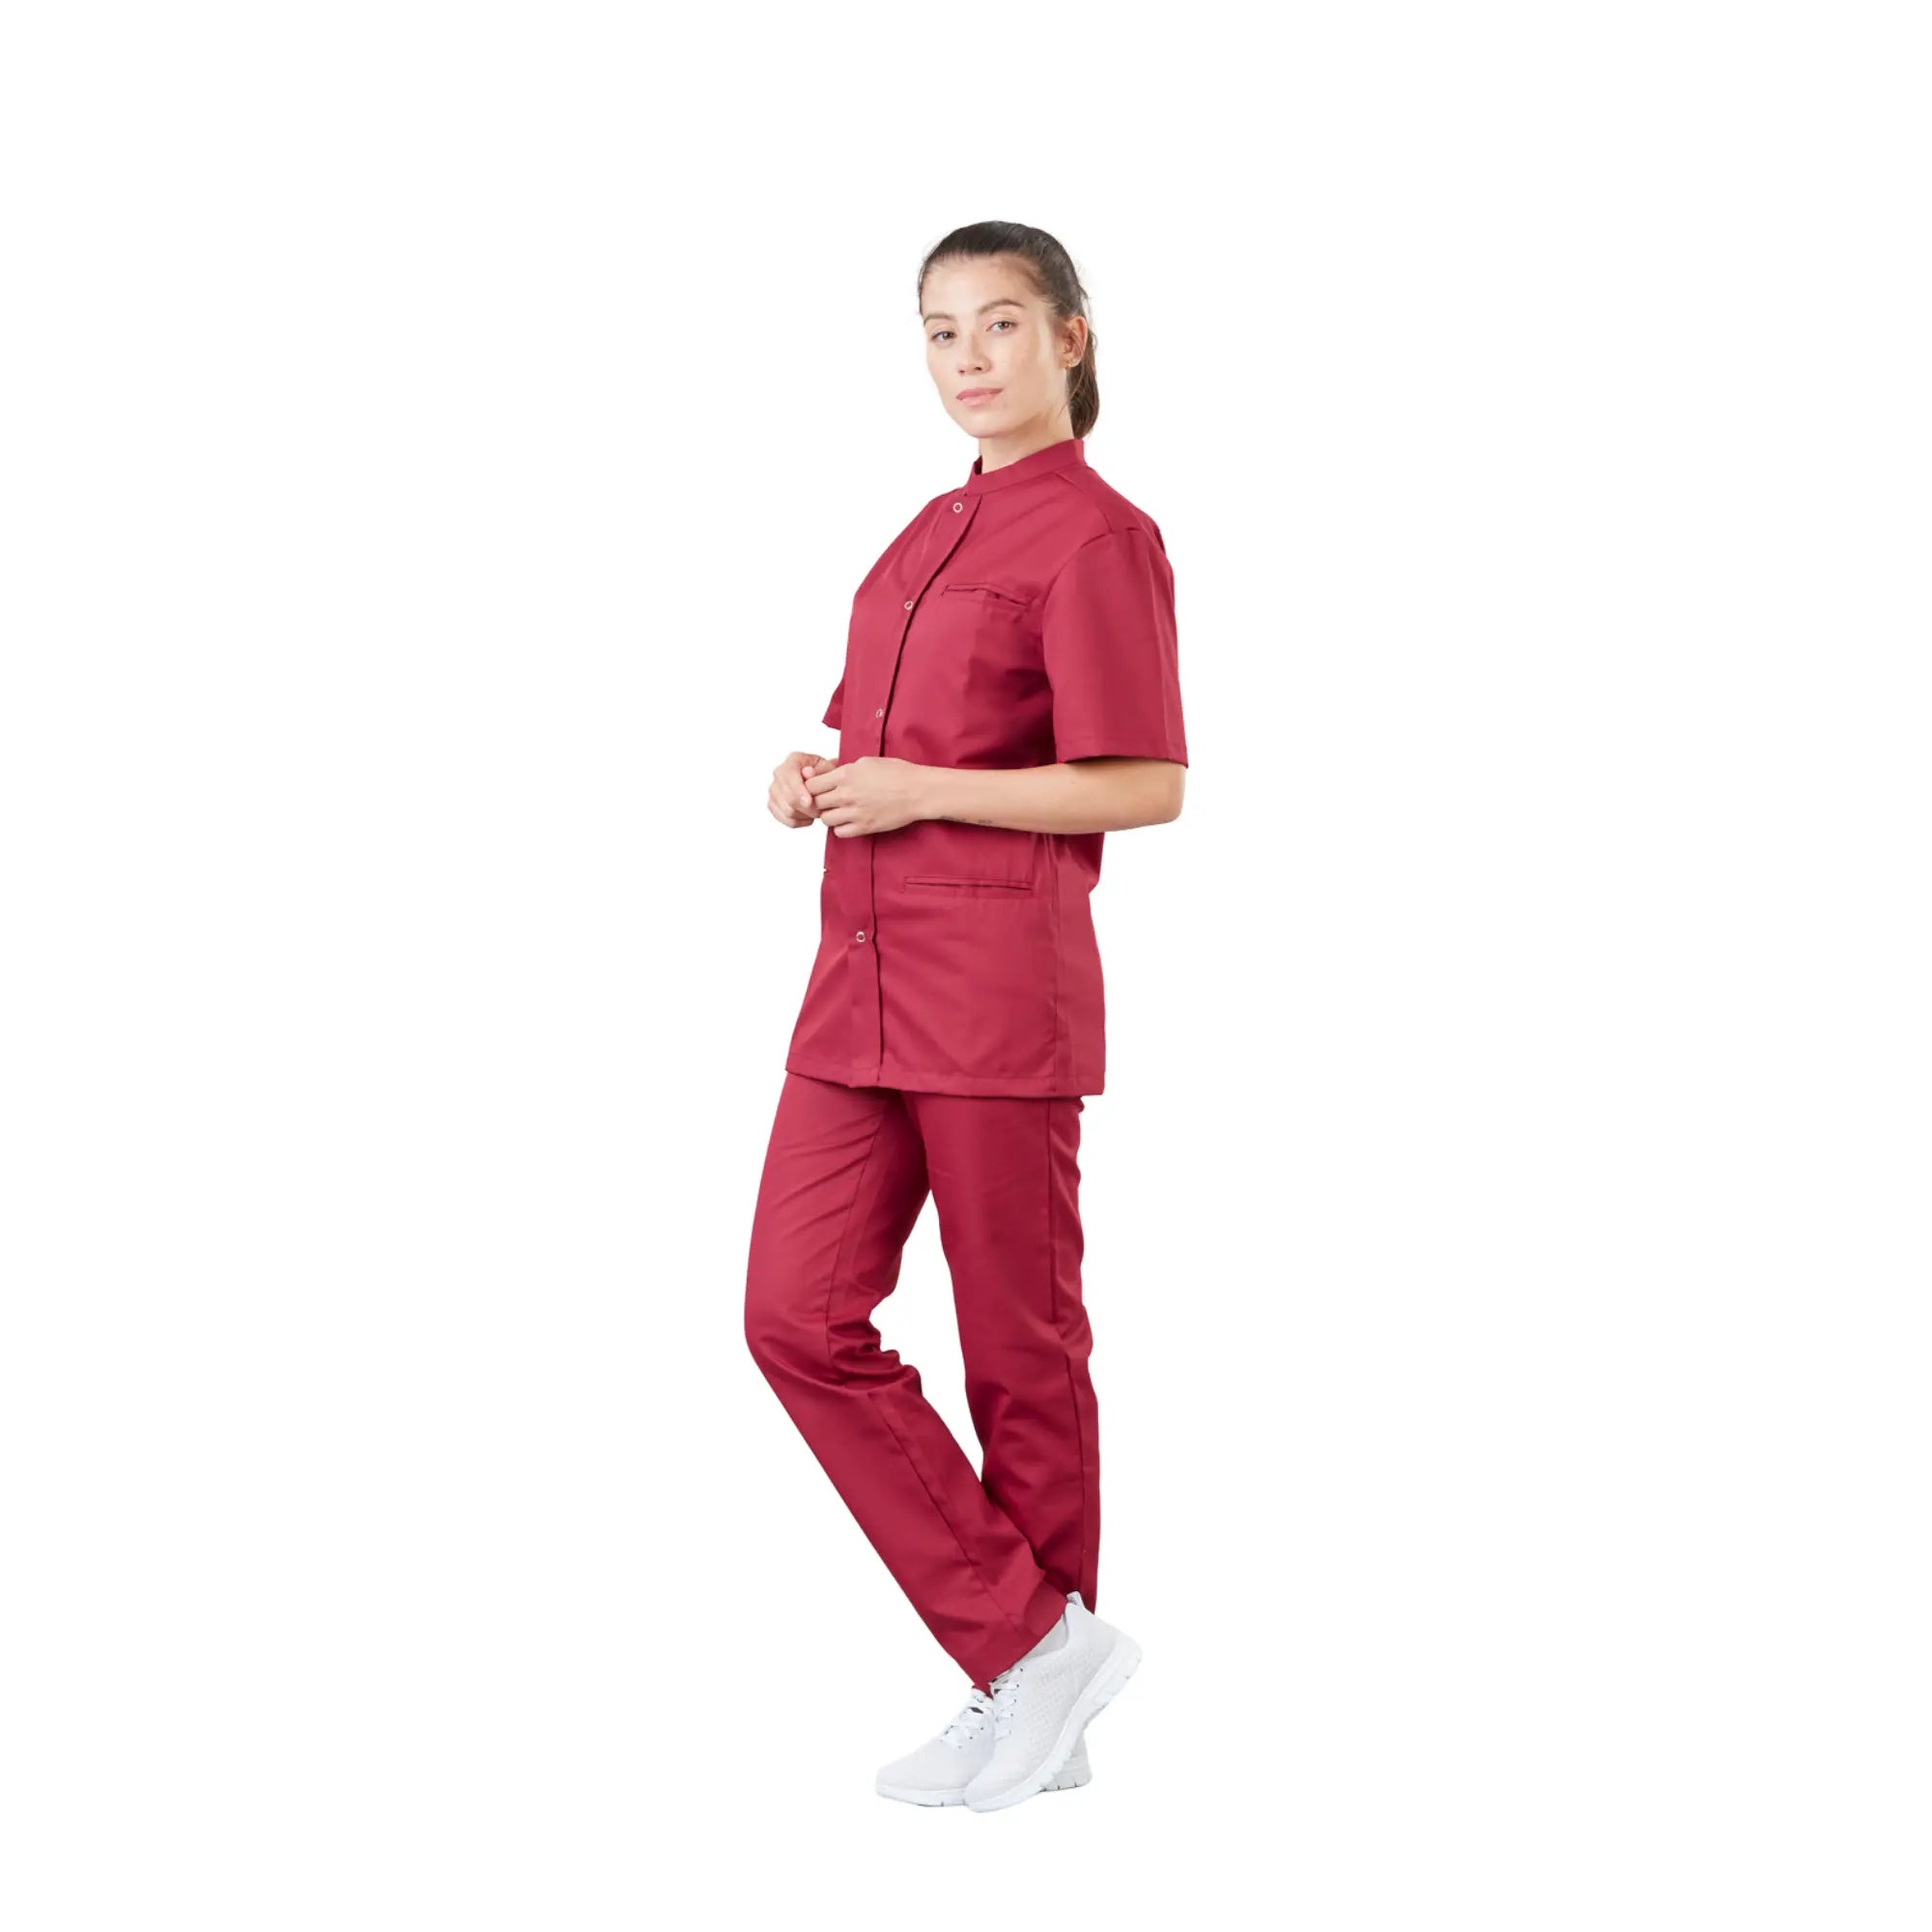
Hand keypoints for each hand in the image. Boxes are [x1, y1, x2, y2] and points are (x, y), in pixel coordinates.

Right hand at [767, 751, 837, 827]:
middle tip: (821, 811)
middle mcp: (779, 773)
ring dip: (805, 816)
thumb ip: (822, 769)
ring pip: (787, 811)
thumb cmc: (826, 773)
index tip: (809, 802)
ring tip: (817, 812)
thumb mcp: (830, 768)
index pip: (789, 776)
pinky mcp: (773, 804)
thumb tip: (808, 773)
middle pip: (788, 798)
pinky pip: (785, 819)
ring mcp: (774, 789)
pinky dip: (799, 822)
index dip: (798, 791)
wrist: (821, 780)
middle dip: (807, 808)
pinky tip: (808, 817)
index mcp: (793, 760)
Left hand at [804, 756, 928, 836]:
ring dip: (829, 815)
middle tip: (827, 801)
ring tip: (839, 811)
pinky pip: (839, 832)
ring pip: (825, 819)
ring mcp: (855, 812)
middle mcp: (847, 794)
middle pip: (815, 803)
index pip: (811, 785)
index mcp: (846, 774)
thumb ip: (844, 770)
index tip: (818, 788)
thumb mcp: (867, 762)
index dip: (812, 787)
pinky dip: (841, 828)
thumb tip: (828, 776)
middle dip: (818, 801)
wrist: (918, 791)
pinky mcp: (864, 827)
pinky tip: (849, 821)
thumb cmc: (897, 773)